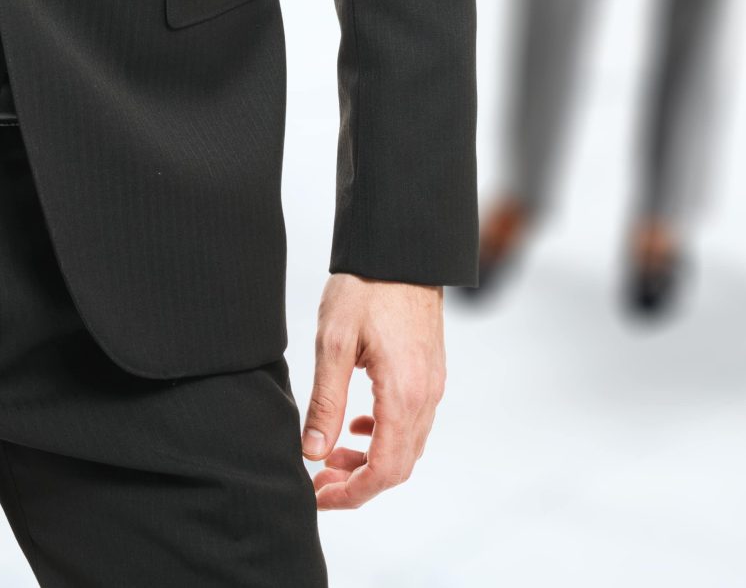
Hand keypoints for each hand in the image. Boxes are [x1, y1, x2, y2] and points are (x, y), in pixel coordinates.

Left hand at [303, 273, 446, 509]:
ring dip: (369, 461)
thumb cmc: (366, 287)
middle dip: (357, 482)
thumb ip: (326, 403)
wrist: (400, 250)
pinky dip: (384, 437)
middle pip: (398, 467)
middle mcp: (426, 397)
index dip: (351, 493)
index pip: (384, 471)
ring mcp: (432, 386)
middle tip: (318, 479)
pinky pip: (412, 423)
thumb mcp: (333, 343)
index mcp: (403, 394)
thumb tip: (313, 451)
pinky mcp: (429, 374)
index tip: (319, 496)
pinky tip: (356, 425)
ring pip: (406, 447)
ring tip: (329, 453)